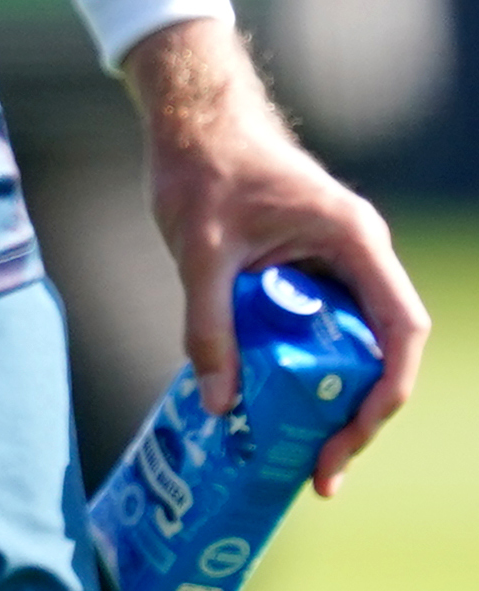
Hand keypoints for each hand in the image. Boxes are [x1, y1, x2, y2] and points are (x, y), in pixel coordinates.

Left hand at [124, 15, 429, 491]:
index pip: (400, 331)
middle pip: (383, 350)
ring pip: (355, 346)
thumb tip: (219, 405)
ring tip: (299, 455)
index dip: (386, 392)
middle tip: (318, 469)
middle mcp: (360, 256)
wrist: (190, 121)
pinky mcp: (310, 269)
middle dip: (357, 413)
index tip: (348, 437)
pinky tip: (275, 409)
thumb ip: (209, 326)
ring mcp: (339, 263)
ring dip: (332, 399)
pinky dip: (306, 372)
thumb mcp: (199, 252)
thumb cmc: (201, 169)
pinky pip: (323, 331)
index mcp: (354, 241)